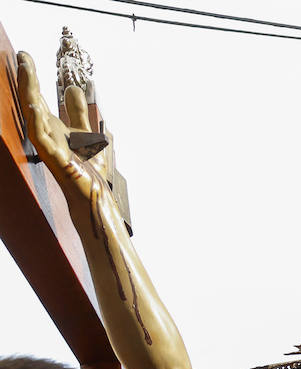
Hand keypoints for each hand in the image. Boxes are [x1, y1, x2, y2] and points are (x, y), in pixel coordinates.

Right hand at [17, 52, 116, 208]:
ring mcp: (47, 144)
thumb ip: (77, 113)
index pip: (37, 96)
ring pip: (33, 113)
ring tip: (24, 70)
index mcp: (52, 126)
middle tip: (21, 55)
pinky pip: (39, 136)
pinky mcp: (51, 156)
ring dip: (28, 92)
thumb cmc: (86, 168)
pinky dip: (36, 120)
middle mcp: (46, 132)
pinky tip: (33, 104)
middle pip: (32, 100)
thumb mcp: (85, 132)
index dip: (30, 76)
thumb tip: (73, 88)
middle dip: (26, 78)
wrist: (91, 194)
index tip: (23, 55)